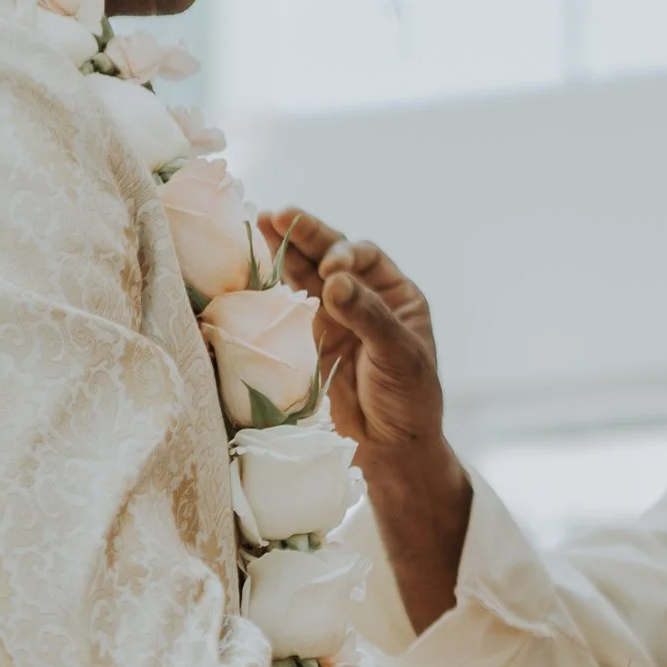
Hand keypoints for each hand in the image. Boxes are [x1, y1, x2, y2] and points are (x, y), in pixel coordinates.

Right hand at [258, 209, 444, 457]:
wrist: (391, 450)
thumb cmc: (410, 401)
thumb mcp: (400, 356)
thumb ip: (369, 317)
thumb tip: (333, 280)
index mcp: (396, 295)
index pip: (365, 258)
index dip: (344, 255)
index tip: (331, 271)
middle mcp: (364, 299)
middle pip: (331, 255)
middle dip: (306, 235)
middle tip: (280, 216)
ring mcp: (335, 318)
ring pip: (306, 276)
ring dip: (284, 251)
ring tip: (260, 223)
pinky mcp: (311, 342)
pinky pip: (291, 306)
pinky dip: (274, 285)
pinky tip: (256, 263)